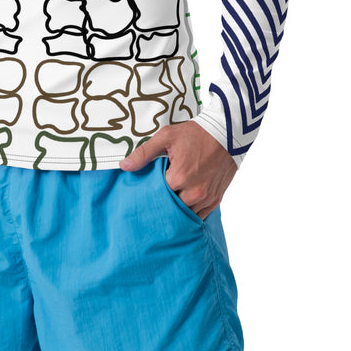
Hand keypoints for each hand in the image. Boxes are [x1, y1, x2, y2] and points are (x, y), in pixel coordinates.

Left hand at [119, 122, 236, 218]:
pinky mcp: (216, 199)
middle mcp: (193, 191)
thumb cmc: (196, 134)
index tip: (146, 189)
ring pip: (185, 214)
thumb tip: (124, 166)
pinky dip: (191, 212)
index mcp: (179, 176)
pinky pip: (200, 216)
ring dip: (177, 209)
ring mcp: (206, 198)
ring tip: (169, 201)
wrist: (227, 134)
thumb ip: (144, 153)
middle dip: (163, 202)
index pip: (156, 194)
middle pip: (170, 207)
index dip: (150, 191)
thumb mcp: (166, 136)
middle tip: (155, 197)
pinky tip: (183, 205)